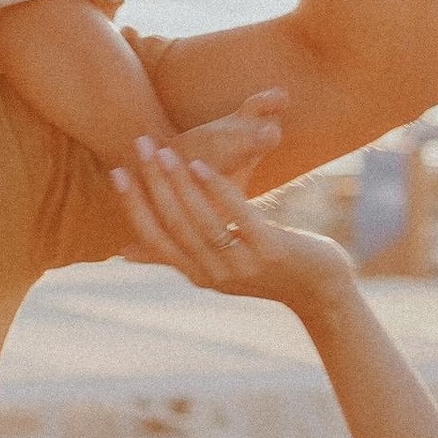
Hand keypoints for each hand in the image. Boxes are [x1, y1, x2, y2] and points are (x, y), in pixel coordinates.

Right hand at [109, 138, 354, 313]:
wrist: (321, 291)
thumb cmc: (266, 270)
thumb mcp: (216, 266)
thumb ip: (173, 257)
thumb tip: (123, 251)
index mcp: (197, 274)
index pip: (155, 239)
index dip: (134, 206)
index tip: (116, 172)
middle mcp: (214, 274)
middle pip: (174, 226)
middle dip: (153, 183)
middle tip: (140, 146)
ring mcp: (242, 265)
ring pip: (201, 222)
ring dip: (179, 183)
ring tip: (165, 151)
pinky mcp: (271, 251)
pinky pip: (239, 217)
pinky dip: (217, 190)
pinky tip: (201, 165)